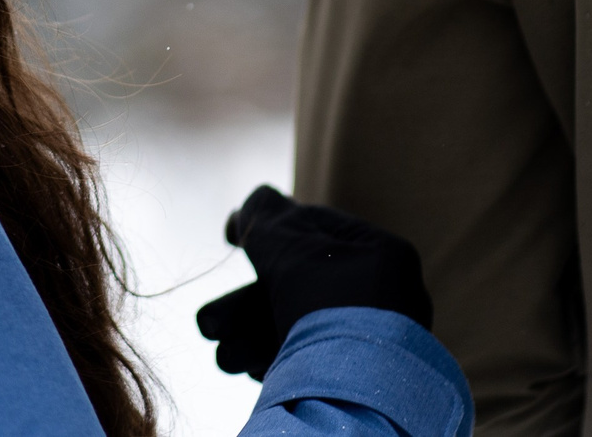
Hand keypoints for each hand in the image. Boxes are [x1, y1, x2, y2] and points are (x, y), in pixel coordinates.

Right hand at [193, 185, 432, 380]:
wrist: (352, 390)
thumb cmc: (325, 306)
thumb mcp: (288, 245)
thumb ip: (266, 216)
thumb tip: (254, 200)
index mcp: (379, 255)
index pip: (315, 229)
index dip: (268, 229)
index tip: (230, 236)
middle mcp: (382, 298)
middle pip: (297, 287)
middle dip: (244, 308)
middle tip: (209, 323)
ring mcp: (371, 341)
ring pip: (298, 328)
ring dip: (250, 338)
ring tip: (223, 355)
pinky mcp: (356, 378)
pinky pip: (308, 359)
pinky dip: (273, 360)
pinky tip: (248, 368)